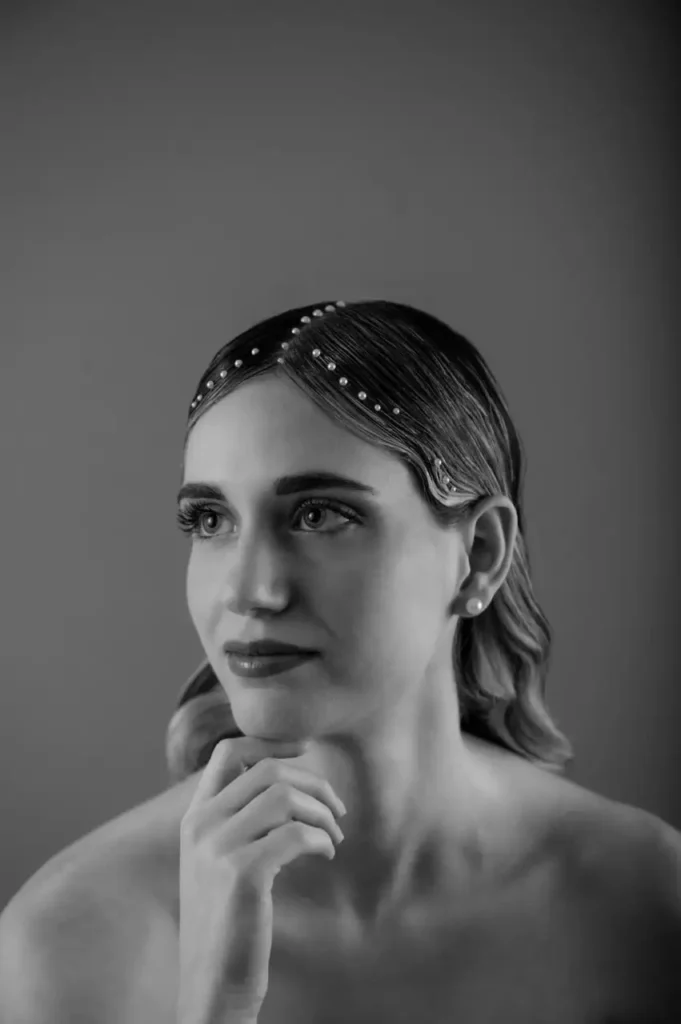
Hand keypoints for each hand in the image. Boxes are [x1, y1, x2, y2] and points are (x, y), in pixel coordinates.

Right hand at [177, 737, 345, 1023]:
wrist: (212, 984)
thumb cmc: (227, 922)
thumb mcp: (217, 862)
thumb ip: (236, 821)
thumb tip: (285, 782)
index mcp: (193, 818)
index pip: (227, 752)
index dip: (270, 741)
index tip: (304, 750)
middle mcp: (200, 826)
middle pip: (266, 769)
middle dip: (312, 782)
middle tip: (335, 809)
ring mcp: (217, 849)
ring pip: (283, 796)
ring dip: (321, 811)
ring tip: (333, 835)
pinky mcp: (242, 874)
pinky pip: (295, 833)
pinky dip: (320, 838)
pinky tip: (326, 852)